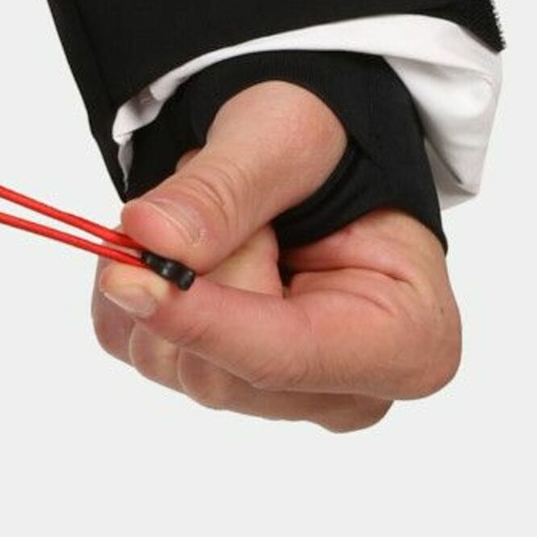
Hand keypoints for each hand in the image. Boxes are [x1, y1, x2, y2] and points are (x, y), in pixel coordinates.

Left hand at [91, 82, 460, 430]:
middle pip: (217, 369)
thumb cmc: (325, 147)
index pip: (284, 358)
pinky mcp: (214, 383)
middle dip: (192, 271)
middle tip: (221, 195)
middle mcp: (347, 394)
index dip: (198, 319)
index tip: (127, 277)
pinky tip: (186, 247)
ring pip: (167, 361)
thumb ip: (223, 189)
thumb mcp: (285, 137)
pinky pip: (133, 345)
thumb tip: (152, 239)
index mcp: (408, 342)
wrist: (308, 156)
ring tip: (219, 218)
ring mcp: (280, 399)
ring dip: (162, 270)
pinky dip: (134, 287)